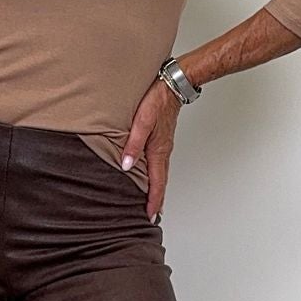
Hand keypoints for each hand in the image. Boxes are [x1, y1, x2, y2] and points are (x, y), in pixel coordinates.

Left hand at [119, 78, 179, 220]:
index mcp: (159, 150)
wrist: (173, 84)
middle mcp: (163, 151)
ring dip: (157, 189)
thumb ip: (133, 144)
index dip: (154, 201)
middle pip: (161, 182)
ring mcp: (164, 145)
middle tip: (152, 216)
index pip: (157, 183)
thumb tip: (126, 165)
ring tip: (152, 201)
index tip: (151, 216)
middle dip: (157, 200)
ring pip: (161, 173)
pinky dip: (157, 175)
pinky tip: (150, 175)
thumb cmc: (158, 99)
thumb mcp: (142, 121)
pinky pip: (160, 163)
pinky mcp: (162, 139)